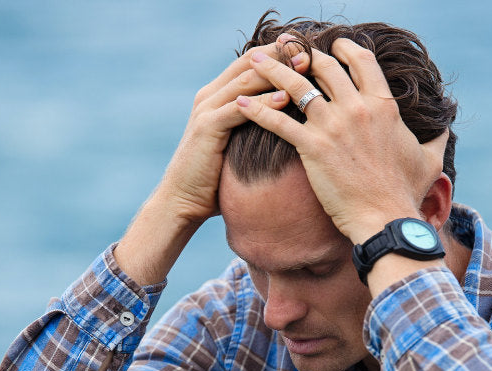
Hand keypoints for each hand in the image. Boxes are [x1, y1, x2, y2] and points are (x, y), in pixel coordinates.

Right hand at [115, 41, 305, 284]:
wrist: (182, 200)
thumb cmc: (214, 177)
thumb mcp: (238, 143)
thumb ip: (255, 125)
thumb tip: (287, 122)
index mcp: (218, 95)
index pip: (252, 62)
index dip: (279, 52)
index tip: (307, 48)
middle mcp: (210, 95)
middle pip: (250, 62)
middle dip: (281, 55)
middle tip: (310, 50)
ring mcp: (206, 109)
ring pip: (246, 80)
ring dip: (277, 72)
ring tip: (304, 67)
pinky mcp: (207, 128)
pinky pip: (239, 109)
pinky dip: (263, 102)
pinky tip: (286, 99)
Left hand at [237, 39, 447, 242]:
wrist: (386, 219)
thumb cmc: (406, 193)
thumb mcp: (430, 160)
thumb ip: (437, 138)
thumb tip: (446, 125)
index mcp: (383, 105)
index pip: (360, 61)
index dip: (343, 48)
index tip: (330, 46)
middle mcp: (357, 108)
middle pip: (324, 66)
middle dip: (301, 53)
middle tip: (284, 48)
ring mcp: (333, 126)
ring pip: (295, 85)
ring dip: (270, 69)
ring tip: (252, 60)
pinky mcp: (312, 147)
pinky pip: (277, 121)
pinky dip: (255, 110)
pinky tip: (239, 104)